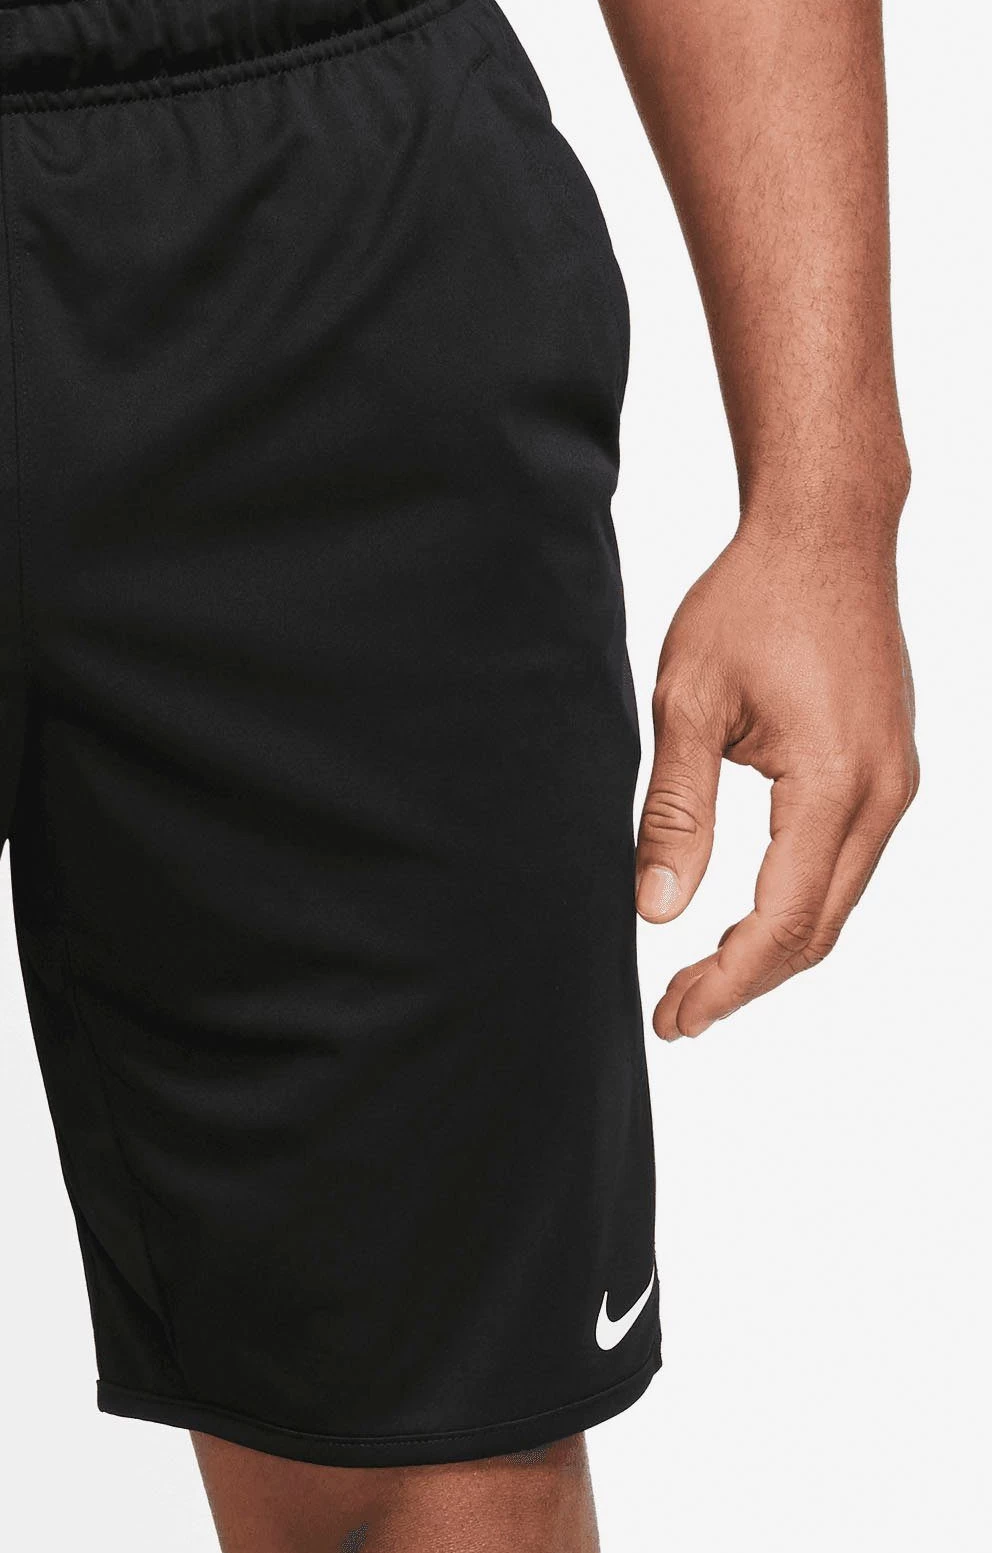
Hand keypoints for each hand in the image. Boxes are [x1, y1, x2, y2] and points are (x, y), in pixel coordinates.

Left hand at [633, 522, 916, 1039]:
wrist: (826, 534)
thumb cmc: (749, 603)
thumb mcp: (686, 705)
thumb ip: (673, 813)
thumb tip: (656, 911)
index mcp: (834, 784)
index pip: (782, 921)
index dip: (726, 982)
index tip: (673, 1018)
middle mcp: (883, 795)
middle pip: (819, 929)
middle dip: (746, 983)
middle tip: (676, 1016)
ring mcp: (896, 783)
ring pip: (838, 904)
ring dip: (772, 952)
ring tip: (698, 982)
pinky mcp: (888, 770)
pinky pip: (847, 865)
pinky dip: (797, 908)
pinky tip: (744, 922)